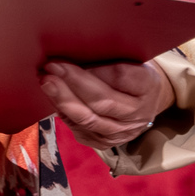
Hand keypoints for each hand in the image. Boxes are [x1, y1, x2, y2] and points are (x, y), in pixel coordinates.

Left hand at [41, 59, 174, 147]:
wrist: (146, 102)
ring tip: (46, 82)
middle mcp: (138, 113)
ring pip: (89, 120)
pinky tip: (52, 98)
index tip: (69, 58)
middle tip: (51, 67)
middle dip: (73, 83)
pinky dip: (64, 113)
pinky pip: (81, 129)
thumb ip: (110, 58)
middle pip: (103, 101)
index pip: (121, 77)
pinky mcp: (105, 144)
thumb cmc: (133, 72)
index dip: (94, 70)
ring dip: (64, 100)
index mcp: (148, 86)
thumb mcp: (132, 59)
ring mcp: (122, 132)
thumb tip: (74, 52)